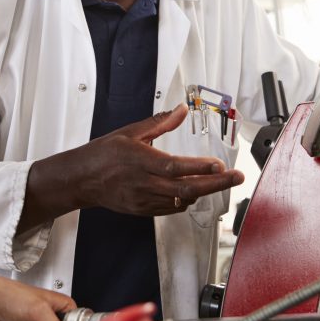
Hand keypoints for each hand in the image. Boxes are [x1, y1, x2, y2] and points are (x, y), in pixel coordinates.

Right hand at [19, 105, 244, 231]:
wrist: (82, 179)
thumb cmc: (104, 153)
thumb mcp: (130, 132)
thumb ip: (160, 123)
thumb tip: (181, 110)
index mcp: (141, 160)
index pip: (176, 166)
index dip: (200, 168)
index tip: (220, 165)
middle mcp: (144, 183)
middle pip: (187, 188)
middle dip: (216, 184)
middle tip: (237, 177)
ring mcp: (144, 200)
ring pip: (182, 200)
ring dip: (204, 192)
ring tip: (222, 182)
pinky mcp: (143, 210)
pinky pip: (171, 208)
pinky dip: (187, 200)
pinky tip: (195, 191)